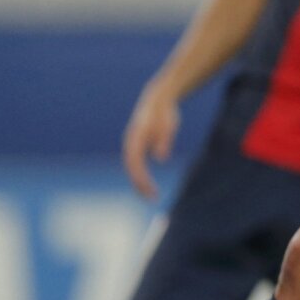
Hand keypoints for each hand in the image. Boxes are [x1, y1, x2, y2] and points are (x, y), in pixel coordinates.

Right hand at [122, 82, 179, 199]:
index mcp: (136, 139)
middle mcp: (130, 143)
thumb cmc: (165, 113)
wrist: (158, 100)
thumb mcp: (169, 126)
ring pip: (132, 168)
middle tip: (152, 199)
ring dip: (139, 183)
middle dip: (139, 185)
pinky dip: (141, 176)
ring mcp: (132, 145)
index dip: (141, 178)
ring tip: (152, 196)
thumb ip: (164, 141)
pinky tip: (149, 186)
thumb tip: (161, 158)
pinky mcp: (138, 146)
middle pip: (131, 168)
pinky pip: (136, 165)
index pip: (135, 163)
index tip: (150, 189)